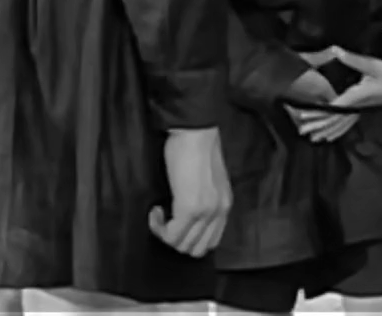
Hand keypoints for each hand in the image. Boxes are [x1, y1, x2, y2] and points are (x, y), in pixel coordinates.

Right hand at [149, 127, 232, 257]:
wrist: (194, 132)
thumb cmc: (196, 149)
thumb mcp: (208, 181)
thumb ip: (205, 201)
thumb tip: (186, 218)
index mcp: (225, 205)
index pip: (211, 242)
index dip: (190, 239)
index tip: (176, 223)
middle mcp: (219, 212)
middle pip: (196, 249)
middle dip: (176, 240)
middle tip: (165, 221)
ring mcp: (206, 212)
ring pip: (182, 246)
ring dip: (166, 235)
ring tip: (160, 214)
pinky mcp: (190, 209)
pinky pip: (170, 235)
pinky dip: (158, 228)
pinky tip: (156, 211)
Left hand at [293, 47, 381, 143]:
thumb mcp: (374, 65)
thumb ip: (354, 60)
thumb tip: (336, 51)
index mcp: (357, 96)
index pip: (333, 107)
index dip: (318, 112)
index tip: (303, 115)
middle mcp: (357, 106)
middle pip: (334, 119)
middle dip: (317, 124)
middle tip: (300, 129)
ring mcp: (361, 110)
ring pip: (340, 124)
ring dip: (325, 129)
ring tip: (311, 136)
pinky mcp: (365, 109)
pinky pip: (348, 123)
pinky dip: (338, 130)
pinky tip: (330, 136)